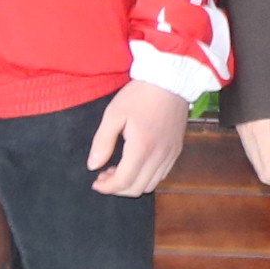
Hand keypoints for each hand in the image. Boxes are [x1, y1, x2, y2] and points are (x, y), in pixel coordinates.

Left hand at [87, 80, 191, 198]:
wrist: (170, 80)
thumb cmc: (140, 95)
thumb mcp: (114, 114)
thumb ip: (102, 142)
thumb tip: (93, 166)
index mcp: (142, 148)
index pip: (123, 182)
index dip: (107, 187)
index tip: (95, 182)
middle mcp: (159, 156)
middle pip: (138, 188)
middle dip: (118, 188)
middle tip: (104, 175)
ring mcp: (170, 154)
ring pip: (151, 185)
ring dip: (133, 183)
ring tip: (119, 169)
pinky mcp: (176, 149)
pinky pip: (162, 174)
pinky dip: (147, 176)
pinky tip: (137, 163)